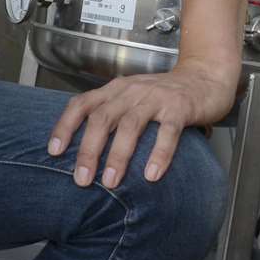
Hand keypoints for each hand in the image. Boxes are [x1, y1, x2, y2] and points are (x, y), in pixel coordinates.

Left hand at [47, 62, 236, 188]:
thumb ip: (112, 117)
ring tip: (110, 182)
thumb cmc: (164, 94)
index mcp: (115, 90)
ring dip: (118, 156)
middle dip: (89, 150)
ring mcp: (156, 98)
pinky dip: (158, 153)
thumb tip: (85, 154)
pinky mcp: (180, 108)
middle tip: (81, 179)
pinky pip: (167, 132)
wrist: (205, 76)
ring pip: (130, 125)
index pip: (82, 104)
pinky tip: (151, 174)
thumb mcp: (132, 99)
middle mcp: (131, 91)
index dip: (65, 126)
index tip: (54, 152)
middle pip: (102, 118)